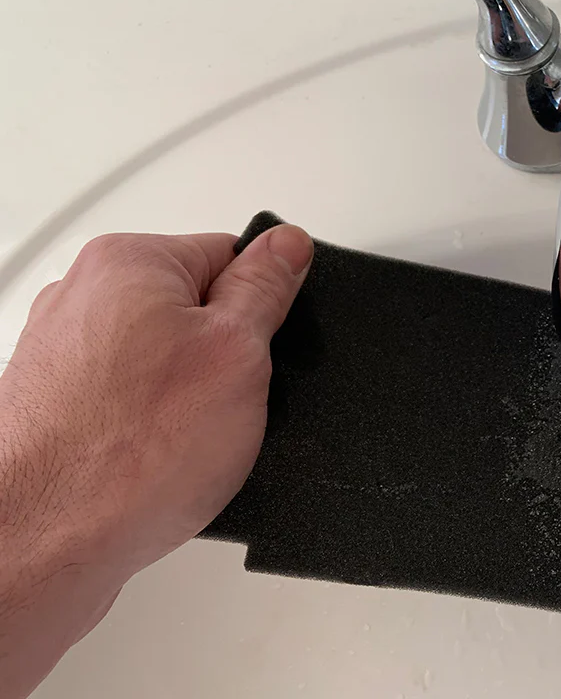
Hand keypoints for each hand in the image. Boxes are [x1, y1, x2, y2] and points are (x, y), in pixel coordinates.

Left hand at [0, 225, 311, 697]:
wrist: (46, 543)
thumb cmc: (127, 454)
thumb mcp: (239, 354)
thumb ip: (266, 289)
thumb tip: (286, 245)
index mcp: (128, 262)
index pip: (230, 256)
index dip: (264, 306)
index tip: (269, 342)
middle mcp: (82, 298)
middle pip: (193, 309)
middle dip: (225, 354)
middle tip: (234, 397)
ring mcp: (63, 355)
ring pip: (164, 364)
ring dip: (190, 399)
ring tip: (193, 438)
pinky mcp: (57, 408)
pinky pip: (132, 406)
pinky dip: (156, 431)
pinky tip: (164, 460)